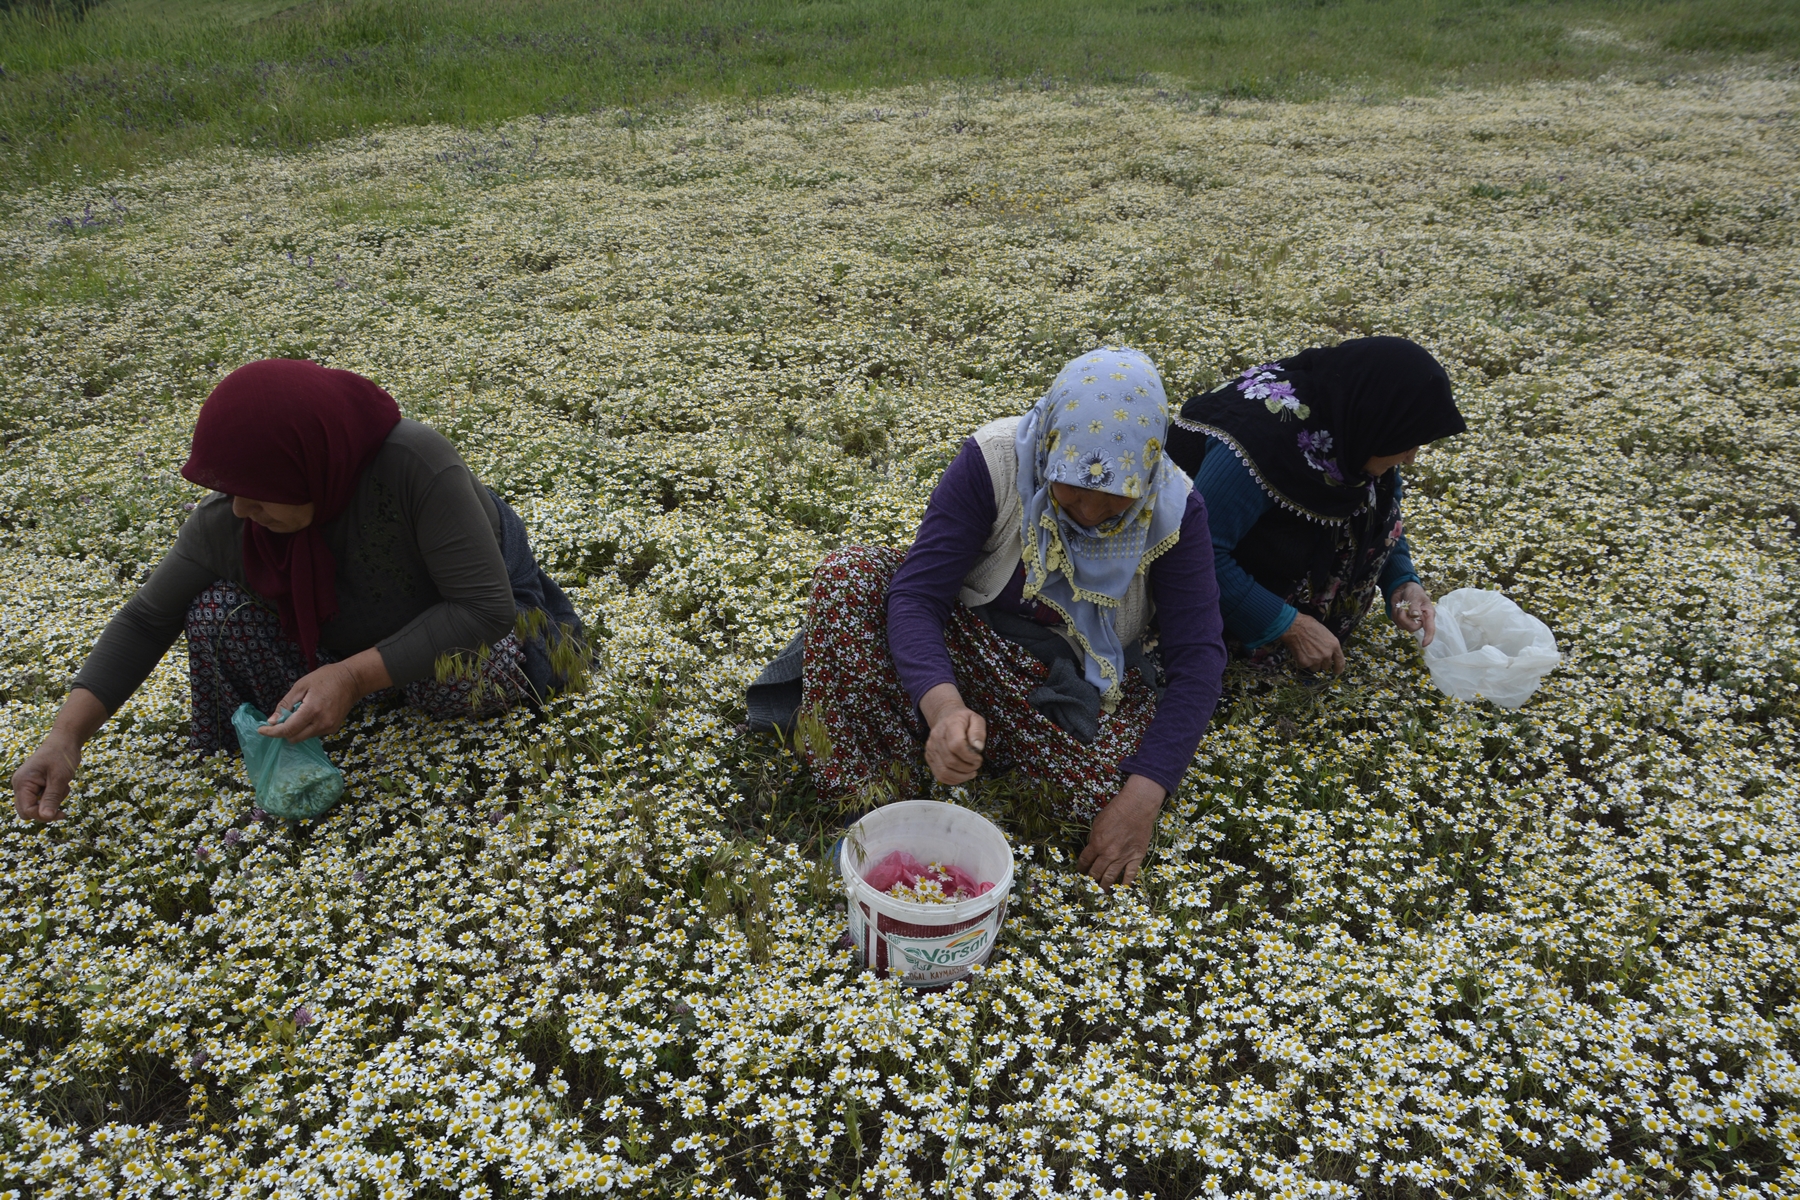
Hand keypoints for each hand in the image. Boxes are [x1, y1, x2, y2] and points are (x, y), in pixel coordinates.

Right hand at [12, 735, 80, 822]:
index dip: (42, 815)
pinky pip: (42, 798)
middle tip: (64, 807)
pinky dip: (54, 796)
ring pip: (37, 805)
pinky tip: (62, 785)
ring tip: (63, 786)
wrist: (66, 740)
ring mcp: (27, 785)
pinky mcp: (35, 784)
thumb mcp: (60, 778)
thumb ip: (51, 798)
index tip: (61, 814)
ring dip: (52, 801)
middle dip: (46, 810)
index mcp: (22, 782)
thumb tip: (45, 817)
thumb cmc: (62, 755)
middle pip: (28, 811)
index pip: (26, 810)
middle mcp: (21, 785)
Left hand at [258, 647, 390, 742]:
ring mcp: (329, 728)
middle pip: (294, 738)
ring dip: (294, 729)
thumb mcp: (301, 686)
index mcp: (312, 710)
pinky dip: (305, 728)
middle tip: (280, 718)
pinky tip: (308, 715)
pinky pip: (312, 734)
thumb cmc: (325, 678)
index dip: (272, 732)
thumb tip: (272, 721)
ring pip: (302, 737)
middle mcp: (321, 723)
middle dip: (282, 731)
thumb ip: (286, 704)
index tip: (261, 729)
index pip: (288, 730)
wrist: (352, 680)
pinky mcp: (333, 729)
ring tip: (298, 712)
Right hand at [919, 683, 985, 784]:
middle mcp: (937, 737)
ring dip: (961, 777)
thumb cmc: (963, 720)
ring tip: (971, 773)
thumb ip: (978, 731)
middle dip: (967, 768)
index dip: (969, 757)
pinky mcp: (929, 757)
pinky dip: (952, 780)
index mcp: (950, 725)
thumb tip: (978, 748)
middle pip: (950, 761)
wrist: (945, 717)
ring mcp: (931, 748)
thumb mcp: (976, 719)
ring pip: (944, 771)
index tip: (978, 758)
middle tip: (977, 765)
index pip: (956, 745)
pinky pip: (939, 775)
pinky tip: (963, 776)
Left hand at [1077, 774, 1166, 886]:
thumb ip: (1094, 838)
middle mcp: (1108, 854)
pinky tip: (1120, 890)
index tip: (1080, 873)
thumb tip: (1092, 849)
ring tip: (1100, 893)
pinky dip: (1124, 884)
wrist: (1137, 807)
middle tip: (1088, 886)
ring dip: (1104, 887)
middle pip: (1095, 873)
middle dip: (1090, 881)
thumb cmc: (1116, 811)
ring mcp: (1123, 858)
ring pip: (1110, 878)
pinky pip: (1130, 875)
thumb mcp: (1097, 823)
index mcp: (1096, 844)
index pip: (1084, 862)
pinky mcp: (1136, 858)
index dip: (1080, 869)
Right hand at [1280, 613, 1344, 673]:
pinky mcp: (1305, 663)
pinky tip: (1300, 652)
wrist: (1294, 626)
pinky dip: (1302, 661)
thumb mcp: (1325, 633)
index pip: (1340, 662)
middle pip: (1326, 666)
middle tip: (1314, 654)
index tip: (1336, 671)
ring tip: (1306, 652)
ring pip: (1315, 668)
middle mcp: (1327, 654)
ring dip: (1311, 663)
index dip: (1338, 668)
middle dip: (1321, 662)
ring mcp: (1316, 659)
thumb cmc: (1308, 625)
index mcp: (1334, 645)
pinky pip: (1305, 666)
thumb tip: (1328, 652)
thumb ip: (1329, 645)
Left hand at [1388, 582, 1436, 647]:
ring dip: (1399, 615)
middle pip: (1412, 628)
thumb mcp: (1415, 597)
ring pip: (1403, 626)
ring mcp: (1410, 621)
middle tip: (1402, 609)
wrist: (1403, 588)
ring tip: (1401, 605)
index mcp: (1428, 614)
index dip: (1428, 637)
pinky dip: (1395, 614)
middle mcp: (1420, 620)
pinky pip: (1396, 622)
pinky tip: (1398, 607)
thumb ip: (1414, 606)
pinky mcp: (1401, 620)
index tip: (1424, 644)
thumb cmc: (1414, 592)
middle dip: (1405, 619)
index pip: (1430, 628)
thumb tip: (1415, 616)